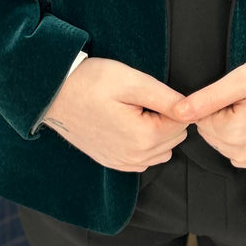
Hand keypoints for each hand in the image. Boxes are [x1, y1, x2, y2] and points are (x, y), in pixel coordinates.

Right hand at [41, 57, 188, 170]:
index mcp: (144, 137)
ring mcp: (123, 164)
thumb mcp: (132, 82)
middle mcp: (136, 158)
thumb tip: (193, 109)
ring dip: (156, 132)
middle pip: (176, 137)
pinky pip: (145, 159)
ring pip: (163, 149)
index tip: (150, 93)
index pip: (184, 122)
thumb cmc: (91, 83)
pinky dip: (144, 143)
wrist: (53, 95)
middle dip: (166, 118)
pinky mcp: (114, 163)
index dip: (173, 103)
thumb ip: (166, 98)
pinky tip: (127, 124)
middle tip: (140, 101)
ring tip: (134, 111)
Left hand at [169, 53, 245, 167]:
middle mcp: (244, 154)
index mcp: (233, 132)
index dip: (214, 101)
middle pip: (211, 133)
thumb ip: (208, 97)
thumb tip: (178, 111)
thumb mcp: (243, 78)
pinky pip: (242, 152)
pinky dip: (245, 138)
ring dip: (233, 127)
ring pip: (225, 143)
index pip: (199, 120)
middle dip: (222, 115)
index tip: (236, 92)